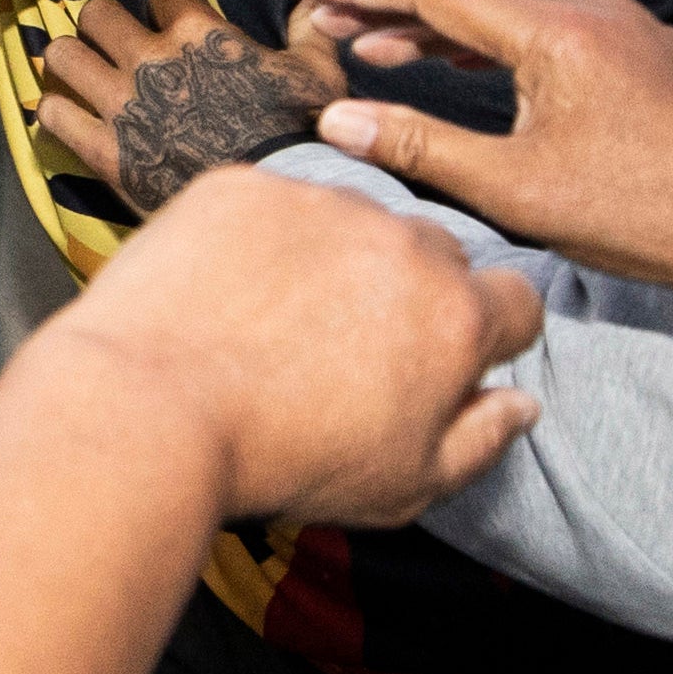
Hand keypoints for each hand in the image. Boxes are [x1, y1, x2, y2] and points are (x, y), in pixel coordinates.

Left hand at [32, 0, 344, 209]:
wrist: (271, 200)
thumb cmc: (298, 133)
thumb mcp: (317, 74)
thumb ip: (309, 30)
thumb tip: (312, 0)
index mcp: (199, 33)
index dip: (164, 7)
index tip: (167, 24)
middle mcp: (151, 60)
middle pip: (95, 14)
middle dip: (101, 23)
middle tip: (108, 41)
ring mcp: (122, 104)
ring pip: (62, 56)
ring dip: (68, 60)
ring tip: (77, 71)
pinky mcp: (104, 151)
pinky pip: (53, 115)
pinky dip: (54, 112)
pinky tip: (65, 115)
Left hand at [33, 166, 542, 531]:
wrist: (151, 407)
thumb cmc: (281, 459)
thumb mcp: (404, 486)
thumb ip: (479, 441)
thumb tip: (522, 404)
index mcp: (455, 316)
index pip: (516, 302)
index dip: (486, 336)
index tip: (439, 364)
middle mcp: (400, 241)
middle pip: (435, 255)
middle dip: (411, 293)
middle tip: (346, 350)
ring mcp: (318, 203)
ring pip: (352, 221)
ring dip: (333, 259)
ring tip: (273, 325)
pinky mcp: (243, 187)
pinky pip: (270, 205)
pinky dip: (256, 241)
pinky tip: (223, 296)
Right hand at [287, 0, 672, 306]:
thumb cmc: (646, 216)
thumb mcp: (517, 190)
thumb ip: (422, 147)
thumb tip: (337, 117)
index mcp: (556, 33)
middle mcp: (592, 11)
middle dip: (392, 3)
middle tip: (326, 19)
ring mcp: (627, 28)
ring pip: (514, 11)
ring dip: (444, 27)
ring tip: (381, 49)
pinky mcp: (649, 54)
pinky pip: (555, 30)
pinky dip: (498, 44)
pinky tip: (473, 68)